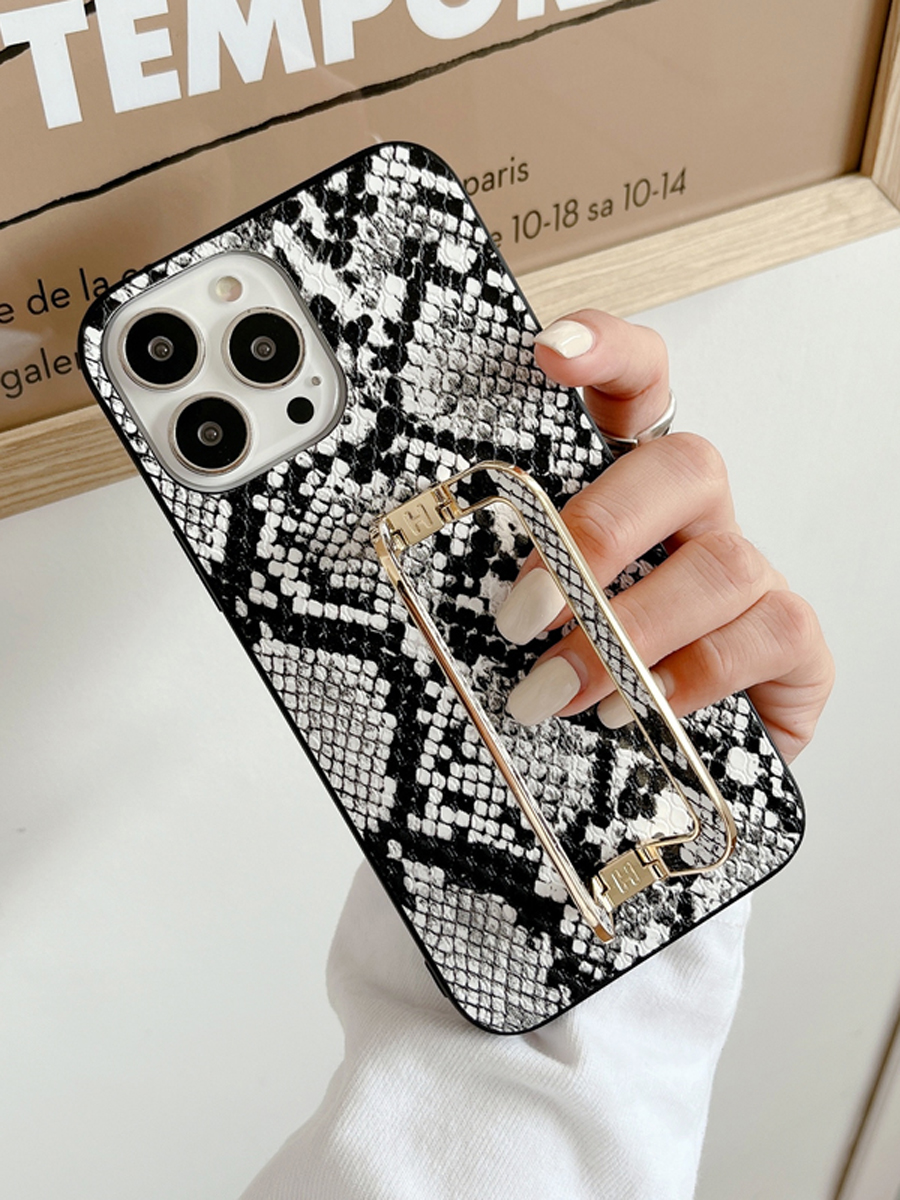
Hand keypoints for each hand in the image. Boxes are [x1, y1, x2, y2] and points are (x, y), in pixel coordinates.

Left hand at [496, 309, 833, 763]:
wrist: (665, 764)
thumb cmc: (583, 674)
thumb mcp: (531, 626)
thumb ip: (495, 592)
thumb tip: (410, 598)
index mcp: (629, 492)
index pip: (637, 389)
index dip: (607, 353)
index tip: (549, 353)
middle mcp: (695, 521)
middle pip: (686, 466)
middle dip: (598, 534)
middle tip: (520, 612)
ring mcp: (750, 576)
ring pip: (722, 562)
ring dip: (629, 630)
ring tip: (554, 692)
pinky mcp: (789, 642)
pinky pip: (767, 632)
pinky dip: (692, 675)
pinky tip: (638, 709)